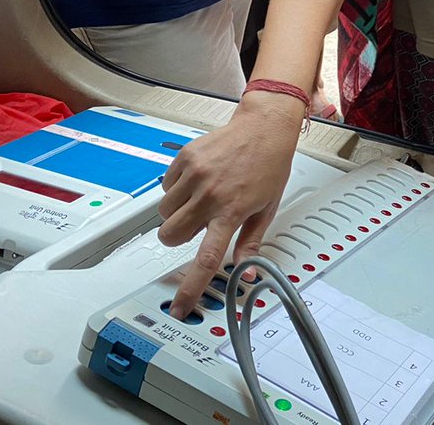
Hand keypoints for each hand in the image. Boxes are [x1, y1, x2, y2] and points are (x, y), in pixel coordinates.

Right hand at [159, 92, 301, 319]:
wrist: (264, 128)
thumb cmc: (269, 166)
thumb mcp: (268, 208)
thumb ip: (251, 241)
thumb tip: (245, 270)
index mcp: (232, 212)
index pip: (206, 258)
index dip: (190, 287)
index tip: (180, 306)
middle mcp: (210, 195)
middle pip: (170, 237)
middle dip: (178, 239)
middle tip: (197, 225)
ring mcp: (194, 175)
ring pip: (164, 213)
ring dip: (177, 213)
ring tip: (202, 198)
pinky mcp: (184, 159)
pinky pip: (165, 187)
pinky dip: (176, 190)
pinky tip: (198, 180)